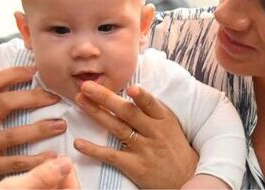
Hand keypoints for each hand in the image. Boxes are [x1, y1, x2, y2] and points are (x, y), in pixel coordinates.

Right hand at [0, 66, 67, 188]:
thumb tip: (32, 77)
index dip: (14, 73)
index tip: (36, 71)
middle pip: (5, 103)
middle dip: (35, 98)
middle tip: (56, 98)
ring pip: (13, 134)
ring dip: (41, 129)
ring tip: (60, 125)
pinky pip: (15, 161)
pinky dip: (36, 159)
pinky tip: (52, 155)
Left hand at [73, 81, 198, 187]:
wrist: (185, 177)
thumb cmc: (175, 148)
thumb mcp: (170, 125)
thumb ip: (152, 110)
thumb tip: (131, 89)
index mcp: (163, 119)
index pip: (151, 104)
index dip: (141, 96)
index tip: (130, 86)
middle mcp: (153, 132)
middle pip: (127, 112)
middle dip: (106, 97)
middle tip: (87, 86)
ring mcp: (143, 149)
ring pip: (117, 128)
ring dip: (96, 113)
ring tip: (80, 101)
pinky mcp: (134, 166)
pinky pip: (111, 155)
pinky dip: (93, 150)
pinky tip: (79, 143)